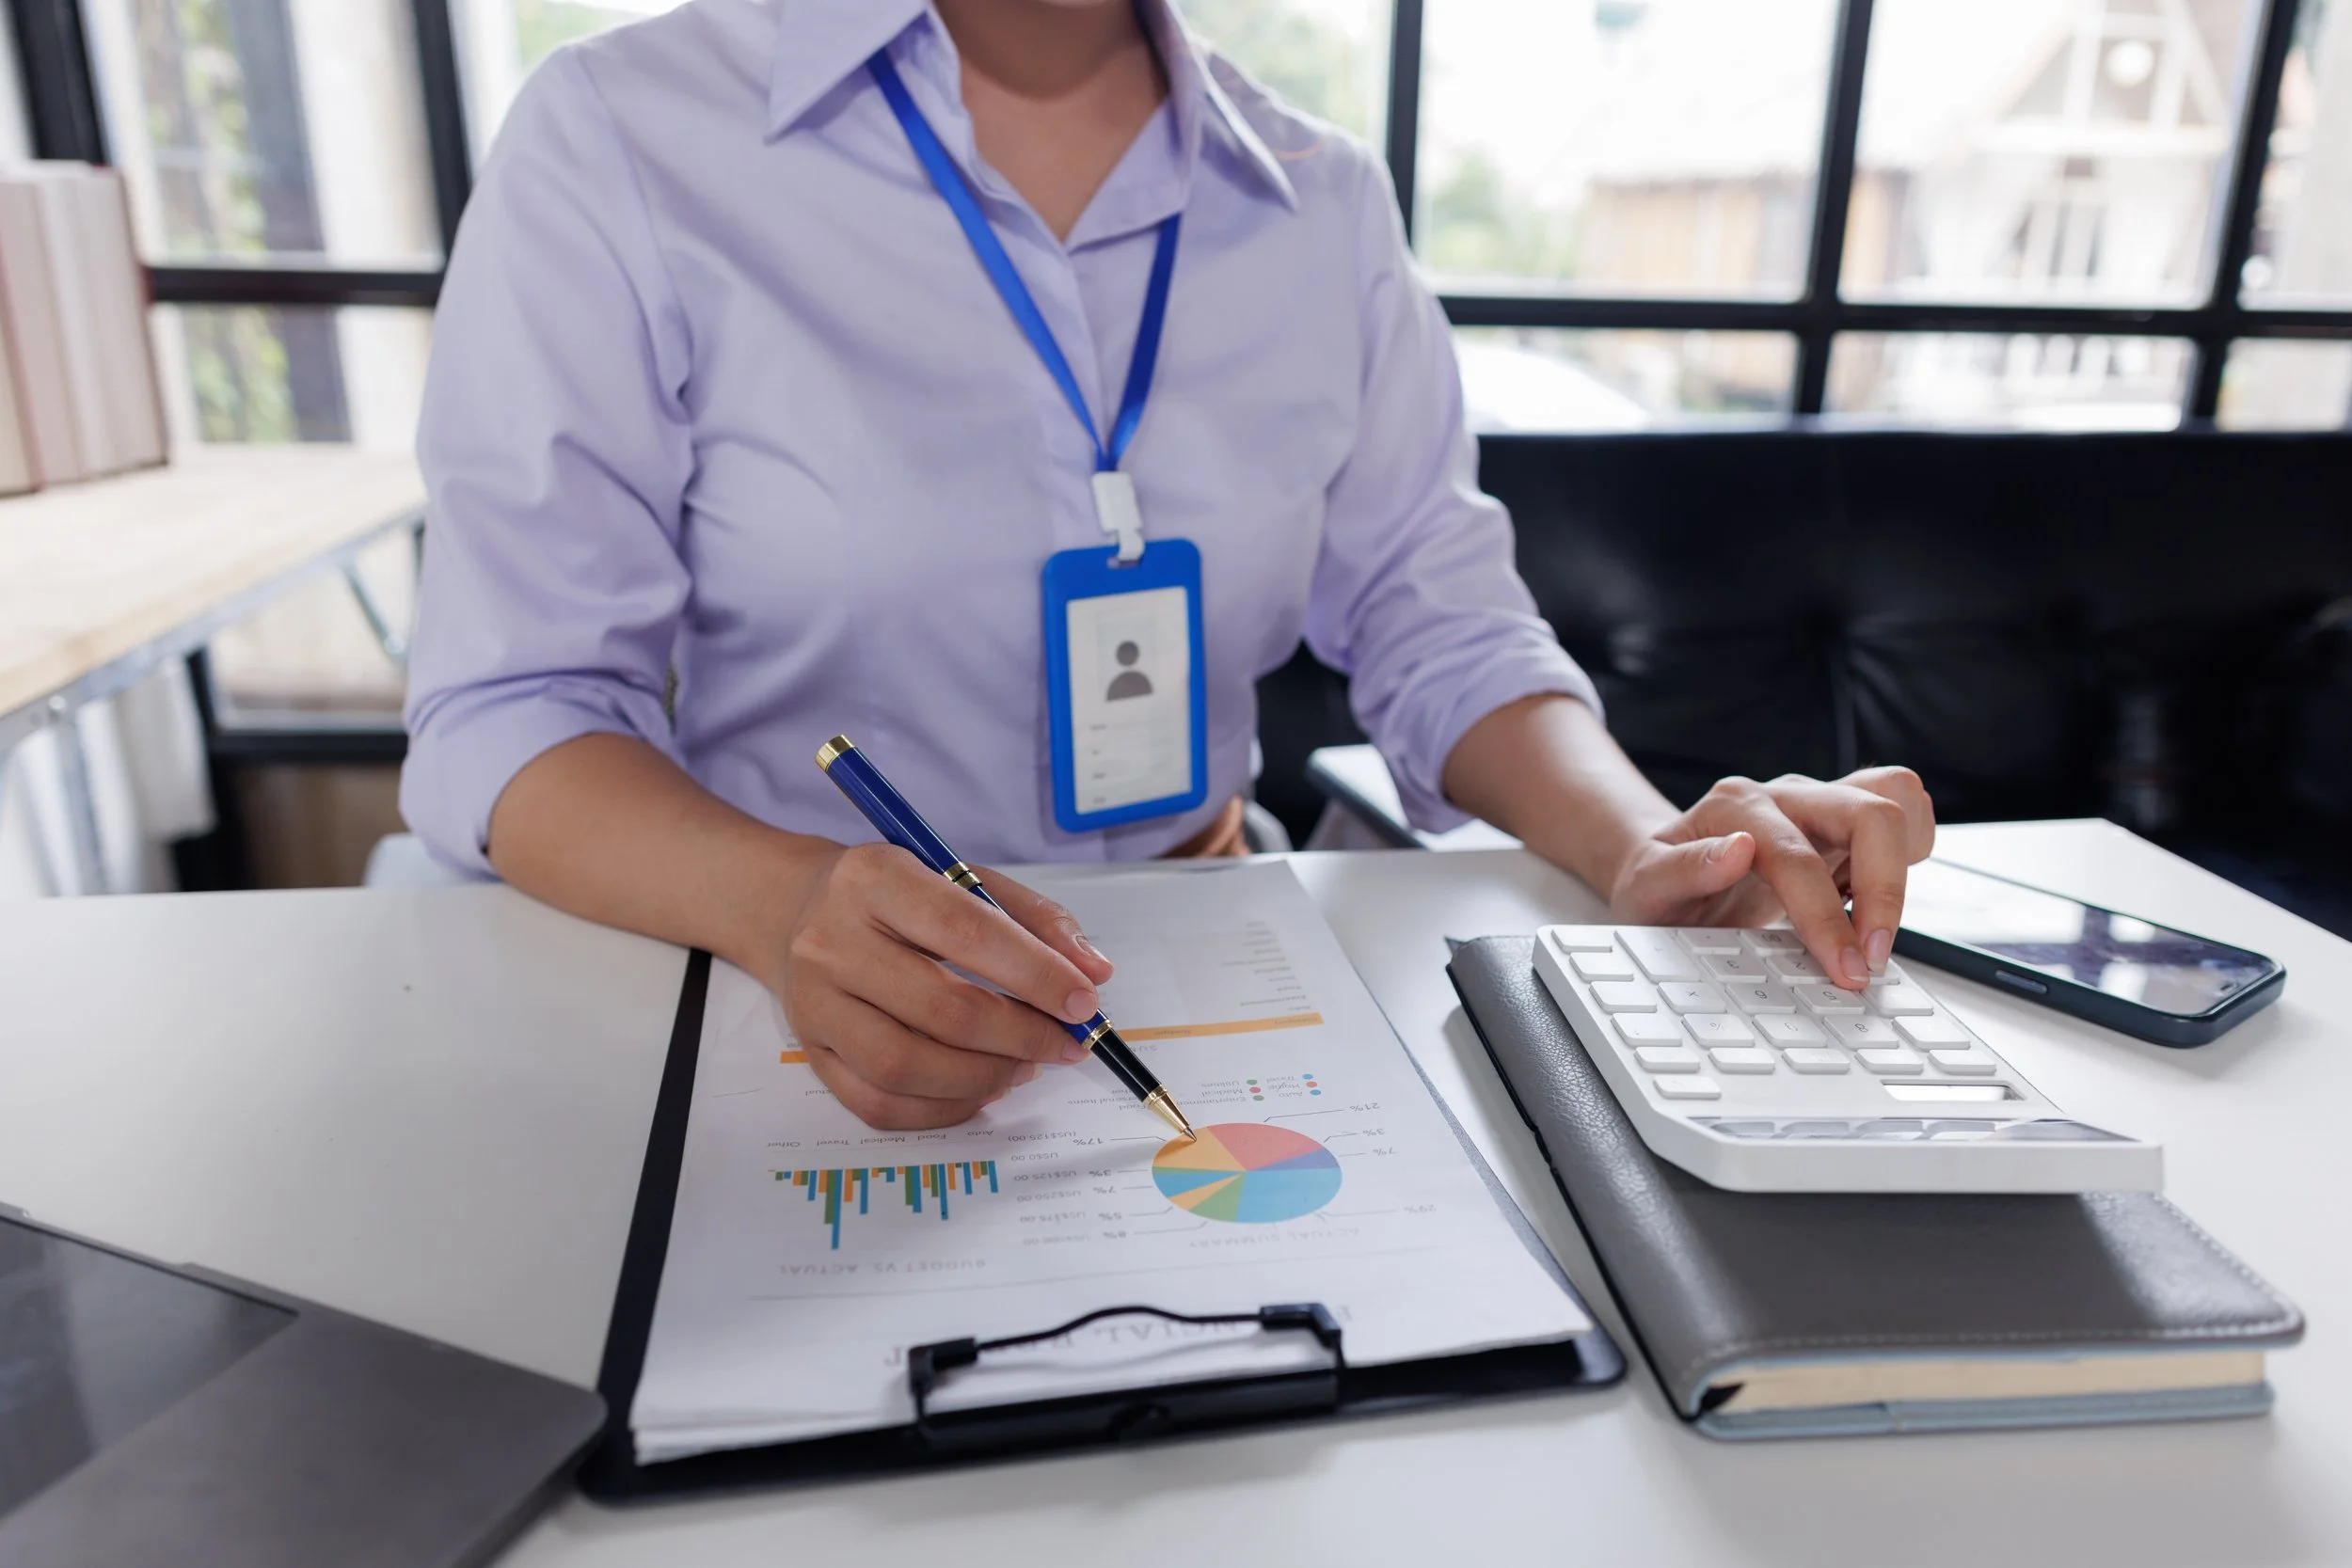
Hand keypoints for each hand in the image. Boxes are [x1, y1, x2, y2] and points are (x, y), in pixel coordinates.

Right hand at [766, 843, 1115, 1128]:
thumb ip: (1035, 920)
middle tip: (1065, 1044)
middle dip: (1021, 1035)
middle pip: (941, 1009)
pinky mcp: (810, 1052)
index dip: (1035, 974)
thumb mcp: (964, 878)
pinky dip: (944, 1109)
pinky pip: (879, 1104)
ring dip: (984, 1078)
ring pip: (907, 1066)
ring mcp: (814, 1002)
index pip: (966, 932)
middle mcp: (831, 940)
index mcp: (875, 878)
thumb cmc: (898, 897)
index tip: (1083, 1002)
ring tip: (1024, 1066)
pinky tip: (981, 1089)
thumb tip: (1093, 973)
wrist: (795, 910)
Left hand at [1607, 766, 1934, 988]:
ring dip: (1904, 863)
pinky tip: (1871, 901)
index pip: (1799, 858)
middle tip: (1873, 956)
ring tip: (1875, 926)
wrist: (1664, 872)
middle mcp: (1784, 795)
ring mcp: (1820, 801)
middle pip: (1869, 811)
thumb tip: (1734, 851)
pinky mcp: (1845, 819)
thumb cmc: (1656, 885)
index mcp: (1734, 808)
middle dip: (1885, 890)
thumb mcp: (1643, 890)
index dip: (1827, 918)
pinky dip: (1908, 854)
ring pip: (1896, 796)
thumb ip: (1680, 871)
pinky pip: (1904, 813)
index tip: (1846, 969)